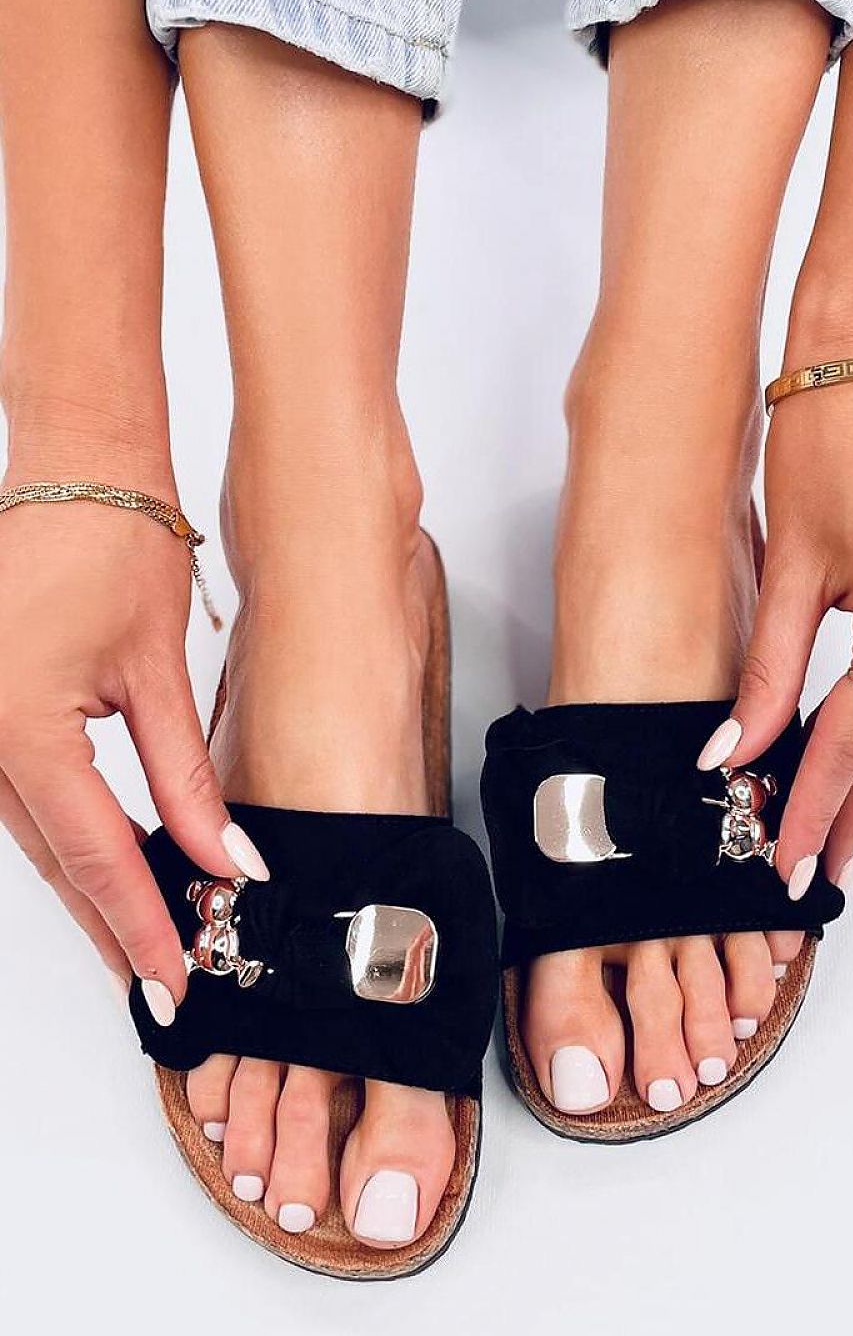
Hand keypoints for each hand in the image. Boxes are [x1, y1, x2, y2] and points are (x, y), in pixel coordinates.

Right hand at [0, 469, 262, 1014]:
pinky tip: (108, 871)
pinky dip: (69, 840)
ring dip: (90, 890)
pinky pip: (24, 801)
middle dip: (114, 926)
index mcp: (20, 729)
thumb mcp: (157, 675)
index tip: (176, 981)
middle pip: (56, 862)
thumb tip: (224, 862)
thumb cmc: (111, 548)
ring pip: (36, 839)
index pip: (95, 856)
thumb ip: (187, 781)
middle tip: (164, 984)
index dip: (141, 925)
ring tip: (147, 941)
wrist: (72, 477)